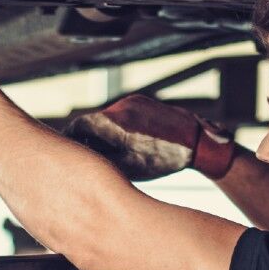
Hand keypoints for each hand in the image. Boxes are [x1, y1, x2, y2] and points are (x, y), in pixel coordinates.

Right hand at [65, 95, 237, 179]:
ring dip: (106, 132)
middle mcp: (121, 106)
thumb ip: (99, 161)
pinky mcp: (144, 101)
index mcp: (113, 122)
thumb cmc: (162, 160)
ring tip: (116, 152)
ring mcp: (134, 101)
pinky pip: (123, 113)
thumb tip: (79, 160)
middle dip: (89, 139)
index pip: (78, 126)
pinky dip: (120, 126)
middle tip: (93, 157)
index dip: (70, 139)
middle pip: (93, 121)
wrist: (198, 142)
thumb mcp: (126, 168)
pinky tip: (131, 142)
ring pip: (108, 117)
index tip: (70, 153)